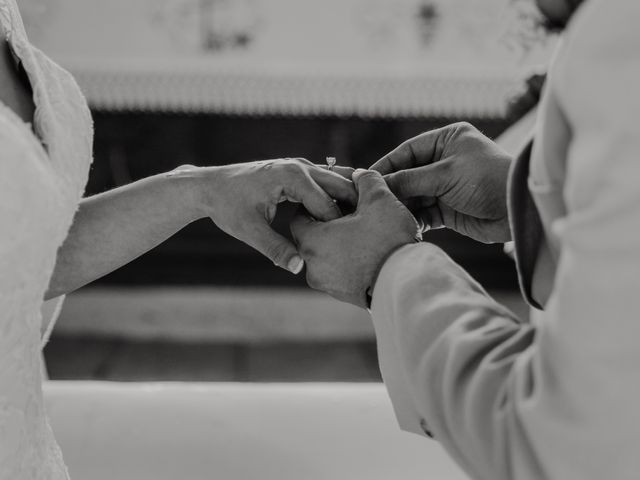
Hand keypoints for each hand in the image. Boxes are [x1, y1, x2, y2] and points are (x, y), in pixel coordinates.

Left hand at [191, 158, 356, 272]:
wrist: (210, 187)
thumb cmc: (228, 207)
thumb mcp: (249, 231)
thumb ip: (276, 248)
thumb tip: (299, 267)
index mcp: (292, 176)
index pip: (327, 203)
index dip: (338, 227)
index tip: (346, 248)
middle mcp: (300, 165)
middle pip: (340, 185)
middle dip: (352, 209)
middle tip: (363, 235)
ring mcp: (300, 165)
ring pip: (336, 182)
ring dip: (347, 202)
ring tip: (359, 227)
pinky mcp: (298, 170)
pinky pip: (325, 182)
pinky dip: (336, 197)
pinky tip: (344, 218)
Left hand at [291, 169, 419, 306]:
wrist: (407, 283)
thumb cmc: (389, 240)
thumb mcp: (379, 199)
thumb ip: (366, 180)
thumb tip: (360, 175)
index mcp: (311, 241)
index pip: (300, 215)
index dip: (317, 201)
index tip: (335, 197)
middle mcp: (312, 266)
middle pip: (312, 236)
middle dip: (328, 222)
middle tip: (350, 212)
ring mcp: (326, 284)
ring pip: (326, 255)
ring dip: (338, 242)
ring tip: (362, 231)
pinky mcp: (343, 295)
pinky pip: (339, 271)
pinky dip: (348, 259)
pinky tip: (369, 250)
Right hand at [370, 122, 511, 242]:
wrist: (518, 209)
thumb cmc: (487, 179)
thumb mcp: (445, 174)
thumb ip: (409, 180)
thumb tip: (378, 184)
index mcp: (447, 140)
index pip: (407, 151)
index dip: (386, 165)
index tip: (365, 179)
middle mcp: (445, 160)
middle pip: (408, 174)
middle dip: (392, 189)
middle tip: (369, 201)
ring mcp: (446, 186)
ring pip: (414, 195)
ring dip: (401, 206)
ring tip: (383, 215)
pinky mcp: (449, 209)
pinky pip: (423, 213)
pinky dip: (413, 219)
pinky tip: (401, 224)